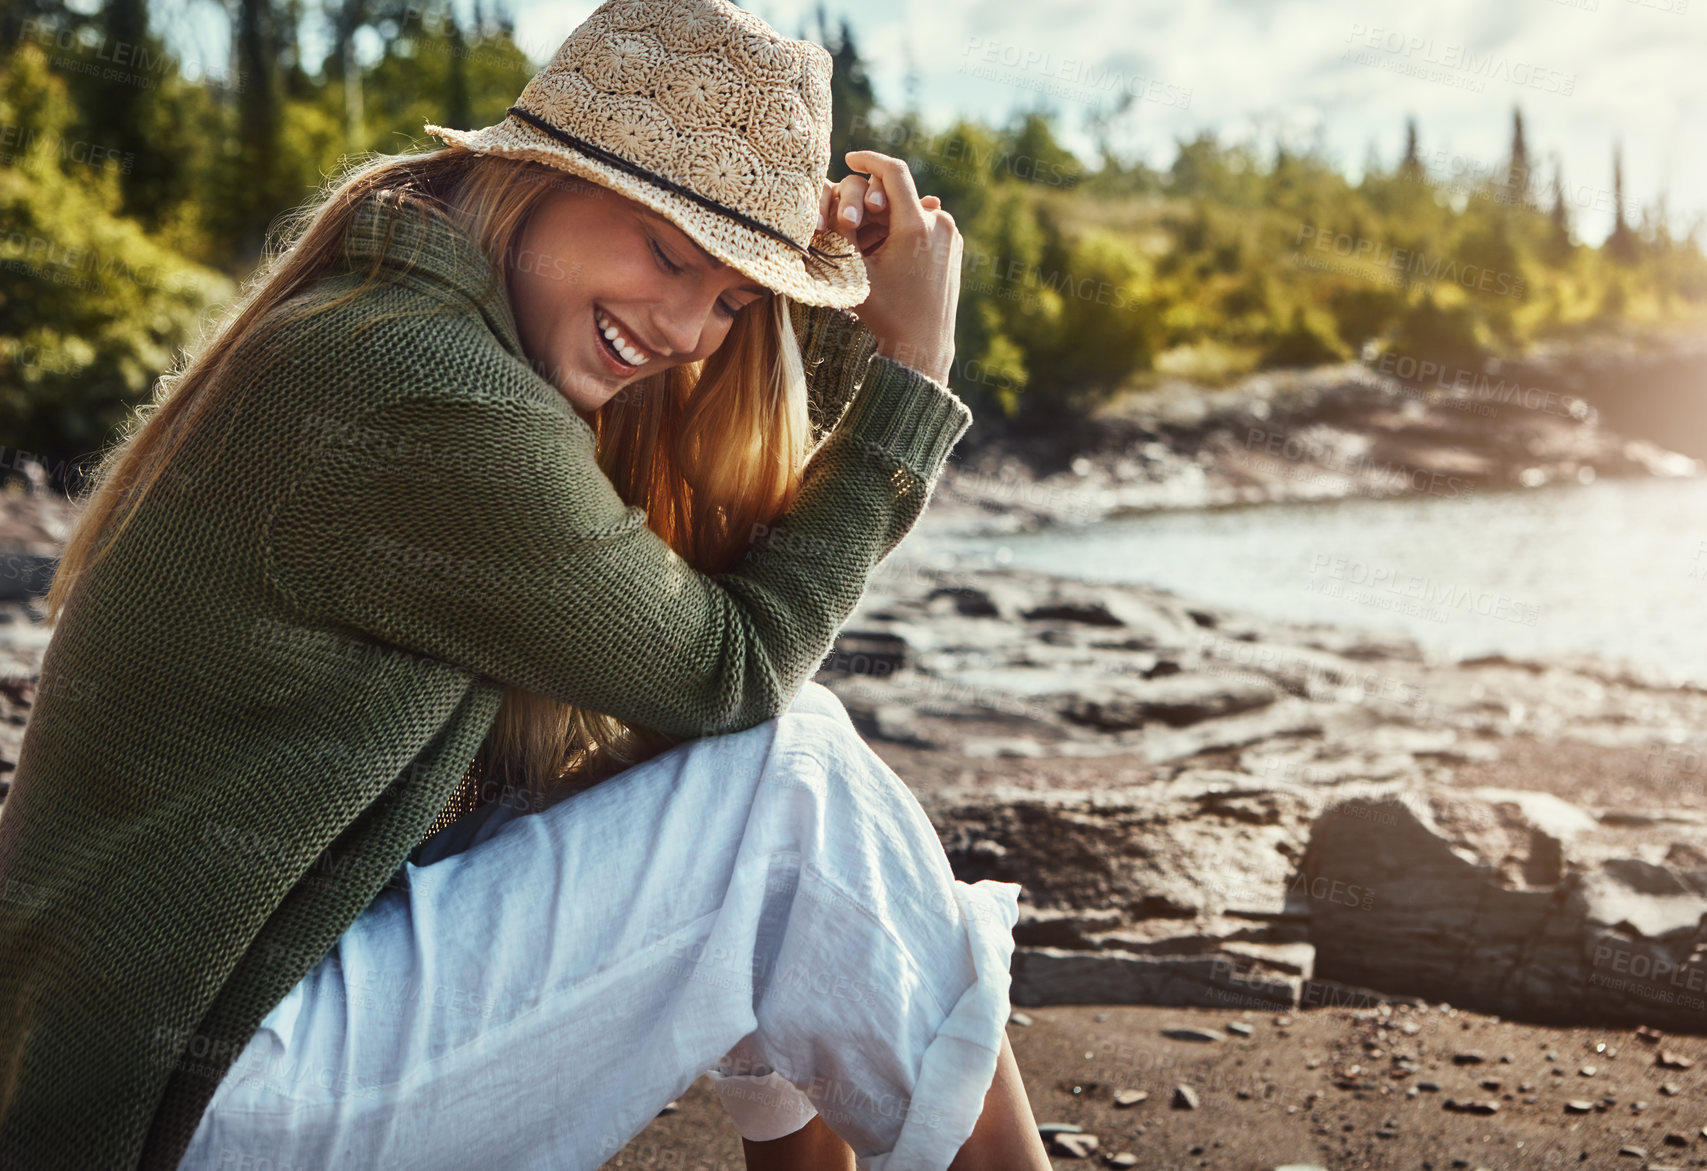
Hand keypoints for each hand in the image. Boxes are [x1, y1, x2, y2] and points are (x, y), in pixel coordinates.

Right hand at [817, 151, 959, 385]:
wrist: (921, 346)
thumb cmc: (884, 312)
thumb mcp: (854, 269)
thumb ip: (845, 228)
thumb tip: (834, 190)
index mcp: (915, 226)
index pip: (892, 171)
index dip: (869, 159)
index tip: (851, 156)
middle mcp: (940, 224)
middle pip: (900, 192)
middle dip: (873, 199)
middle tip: (851, 219)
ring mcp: (951, 234)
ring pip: (911, 208)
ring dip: (889, 215)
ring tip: (871, 242)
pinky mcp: (955, 246)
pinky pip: (924, 224)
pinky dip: (904, 227)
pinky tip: (889, 251)